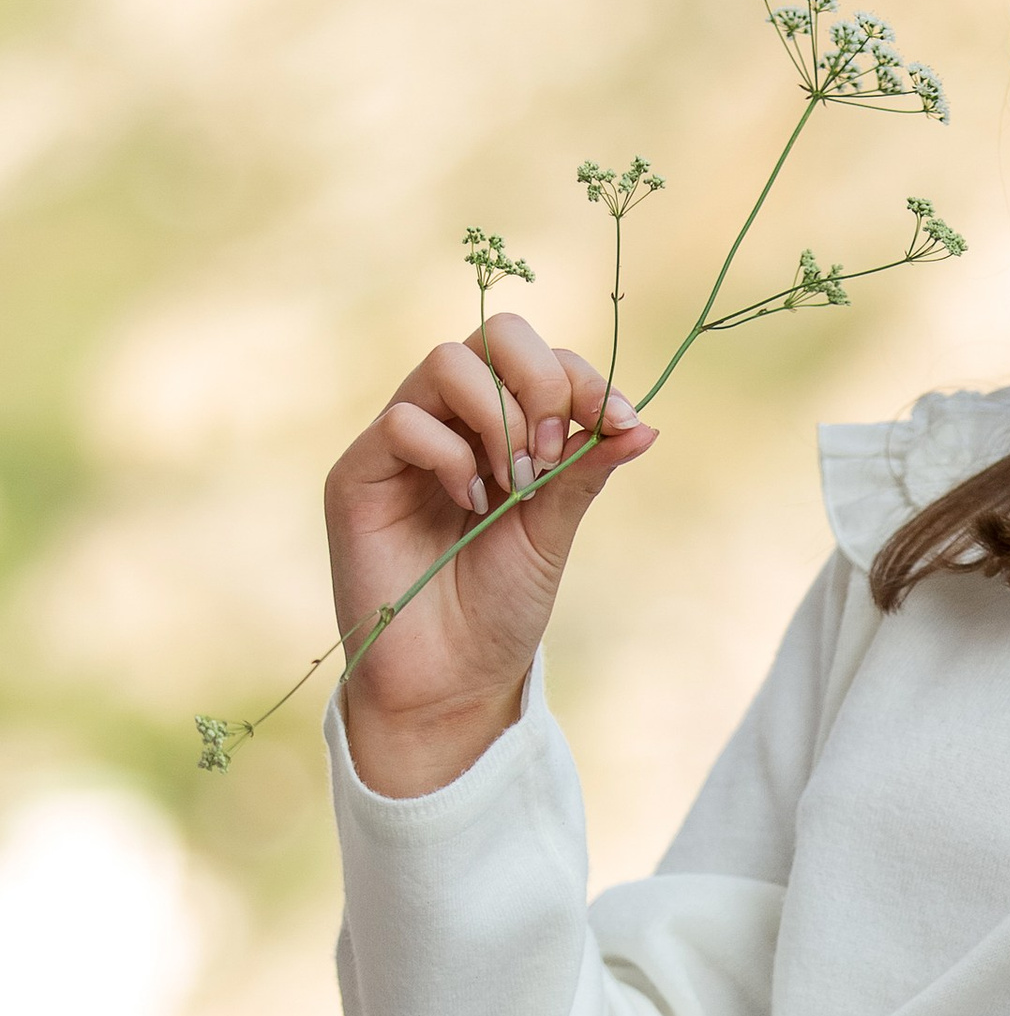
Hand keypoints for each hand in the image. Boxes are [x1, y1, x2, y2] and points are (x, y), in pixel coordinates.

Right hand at [324, 308, 656, 796]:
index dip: (586, 379)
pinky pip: (404, 421)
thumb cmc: (500, 608)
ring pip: (447, 362)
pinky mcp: (359, 473)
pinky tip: (467, 506)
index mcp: (502, 428)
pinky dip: (451, 457)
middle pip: (494, 335)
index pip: (541, 357)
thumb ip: (584, 470)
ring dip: (500, 416)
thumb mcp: (554, 531)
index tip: (619, 424)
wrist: (451, 681)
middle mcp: (451, 421)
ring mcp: (403, 444)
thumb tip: (643, 424)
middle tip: (551, 455)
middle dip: (541, 382)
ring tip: (514, 482)